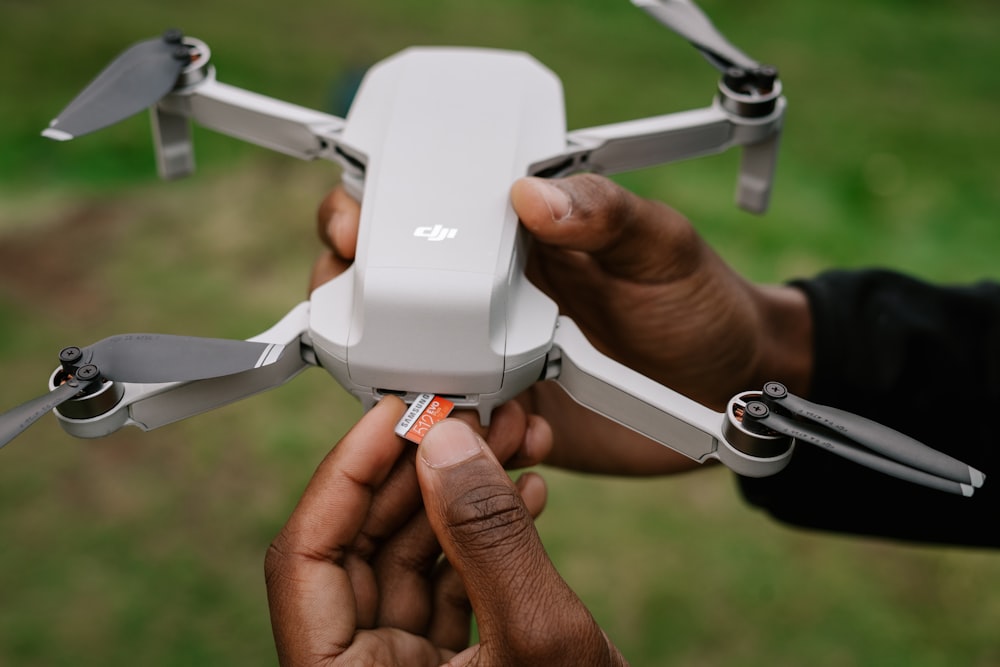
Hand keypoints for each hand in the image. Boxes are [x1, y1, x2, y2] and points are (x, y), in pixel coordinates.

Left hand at [265, 397, 625, 665]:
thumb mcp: (540, 643)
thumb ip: (486, 538)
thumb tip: (444, 444)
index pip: (306, 556)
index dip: (347, 472)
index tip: (395, 414)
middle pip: (359, 546)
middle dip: (417, 469)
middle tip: (463, 413)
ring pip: (409, 556)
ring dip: (457, 491)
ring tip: (506, 438)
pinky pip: (450, 582)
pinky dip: (482, 533)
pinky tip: (521, 491)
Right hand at [311, 174, 811, 474]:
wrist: (729, 392)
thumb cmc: (696, 304)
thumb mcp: (662, 247)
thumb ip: (606, 215)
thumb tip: (530, 194)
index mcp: (511, 238)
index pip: (418, 210)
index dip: (368, 214)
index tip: (353, 228)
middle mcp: (484, 296)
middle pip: (387, 292)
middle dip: (360, 307)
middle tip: (378, 327)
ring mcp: (488, 359)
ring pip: (408, 366)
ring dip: (414, 386)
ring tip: (476, 400)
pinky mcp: (505, 418)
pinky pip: (456, 429)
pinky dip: (469, 437)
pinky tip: (525, 432)